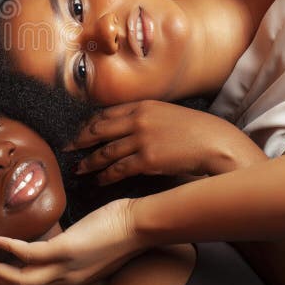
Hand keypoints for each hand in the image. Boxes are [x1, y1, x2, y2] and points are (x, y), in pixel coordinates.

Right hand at [0, 199, 142, 284]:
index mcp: (70, 279)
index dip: (5, 282)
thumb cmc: (118, 228)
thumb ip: (68, 244)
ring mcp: (65, 267)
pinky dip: (9, 249)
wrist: (139, 225)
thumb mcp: (88, 243)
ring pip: (20, 279)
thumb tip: (52, 235)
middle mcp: (65, 280)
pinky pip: (30, 254)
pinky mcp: (65, 251)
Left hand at [68, 101, 265, 183]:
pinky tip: (99, 180)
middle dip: (79, 139)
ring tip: (79, 168)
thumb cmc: (196, 130)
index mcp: (142, 105)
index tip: (78, 131)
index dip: (88, 124)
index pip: (105, 113)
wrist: (217, 143)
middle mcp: (138, 119)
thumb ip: (145, 117)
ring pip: (105, 151)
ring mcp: (141, 139)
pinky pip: (118, 169)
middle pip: (98, 129)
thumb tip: (126, 126)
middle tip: (66, 148)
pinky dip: (105, 175)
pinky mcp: (147, 159)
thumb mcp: (167, 113)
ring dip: (89, 161)